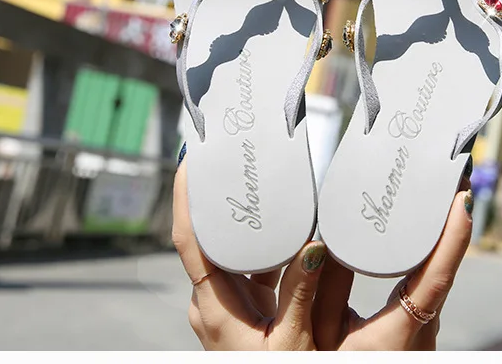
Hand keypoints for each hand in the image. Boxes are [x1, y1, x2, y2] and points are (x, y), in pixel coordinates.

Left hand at [172, 157, 326, 349]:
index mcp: (216, 307)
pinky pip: (249, 262)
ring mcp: (228, 299)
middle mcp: (215, 298)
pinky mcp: (244, 303)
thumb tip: (314, 247)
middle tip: (229, 157)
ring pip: (230, 248)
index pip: (191, 242)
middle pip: (209, 236)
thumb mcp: (291, 343)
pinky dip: (263, 240)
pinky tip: (283, 222)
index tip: (189, 162)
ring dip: (242, 218)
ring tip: (256, 180)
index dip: (186, 199)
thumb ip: (300, 295)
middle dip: (218, 195)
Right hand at [312, 176, 473, 350]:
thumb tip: (314, 245)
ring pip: (433, 272)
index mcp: (398, 334)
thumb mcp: (315, 334)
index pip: (435, 280)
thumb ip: (315, 293)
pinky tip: (412, 224)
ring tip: (435, 188)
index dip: (452, 240)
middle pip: (440, 267)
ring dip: (438, 232)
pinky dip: (424, 249)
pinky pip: (422, 278)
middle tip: (449, 174)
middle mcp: (421, 329)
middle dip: (448, 220)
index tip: (463, 200)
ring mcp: (421, 326)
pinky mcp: (413, 322)